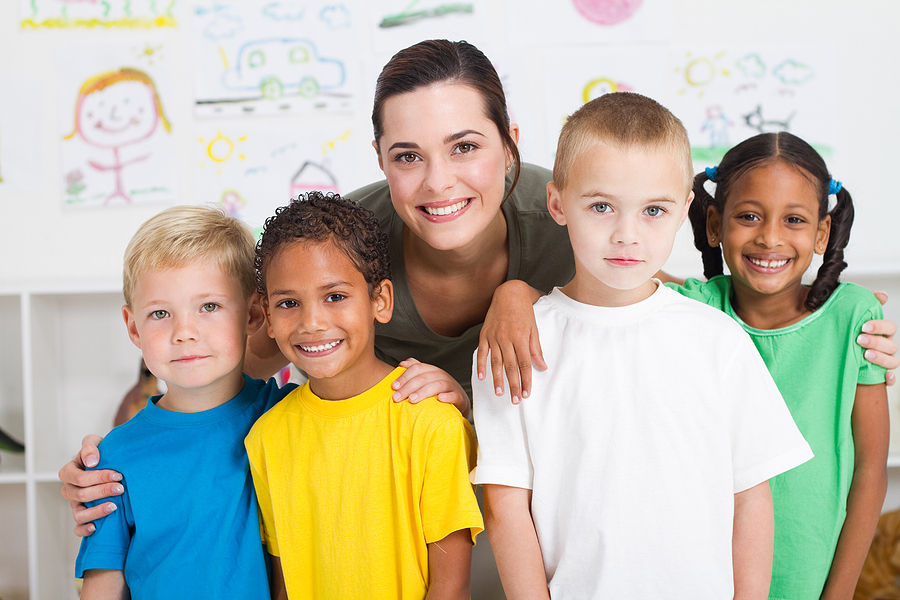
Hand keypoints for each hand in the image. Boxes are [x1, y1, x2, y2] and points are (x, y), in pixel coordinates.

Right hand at [58, 434, 122, 536]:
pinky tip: (96, 527)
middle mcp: (69, 490)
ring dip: (96, 511)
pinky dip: (84, 529)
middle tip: (121, 488)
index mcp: (68, 472)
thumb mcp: (95, 443)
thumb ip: (90, 447)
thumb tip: (92, 462)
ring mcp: (74, 504)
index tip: (118, 475)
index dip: (99, 477)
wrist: (109, 463)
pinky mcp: (82, 516)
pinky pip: (77, 528)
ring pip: (79, 513)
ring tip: (114, 506)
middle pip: (81, 495)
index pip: (80, 478)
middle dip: (103, 492)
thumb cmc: (101, 453)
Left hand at [392, 358, 469, 418]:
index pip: (417, 368)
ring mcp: (452, 386)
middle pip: (424, 377)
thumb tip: (402, 363)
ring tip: (412, 400)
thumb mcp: (427, 380)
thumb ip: (415, 370)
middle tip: (397, 397)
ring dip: (423, 391)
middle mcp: (442, 376)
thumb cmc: (439, 392)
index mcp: (433, 370)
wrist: (459, 404)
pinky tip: (440, 399)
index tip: (394, 386)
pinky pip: (455, 395)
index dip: (404, 376)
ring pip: (438, 385)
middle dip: (408, 387)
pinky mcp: (460, 398)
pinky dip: (448, 396)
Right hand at [476, 280, 545, 404]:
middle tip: (515, 400)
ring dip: (497, 379)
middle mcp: (506, 338)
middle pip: (510, 366)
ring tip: (500, 393)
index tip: (527, 393)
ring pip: (495, 362)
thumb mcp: (533, 328)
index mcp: (520, 337)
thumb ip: (536, 349)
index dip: (526, 380)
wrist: (509, 293)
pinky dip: (481, 365)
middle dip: (513, 385)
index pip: (524, 364)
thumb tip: (542, 367)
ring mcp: (493, 337)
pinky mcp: (484, 334)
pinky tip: (482, 377)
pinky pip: (482, 352)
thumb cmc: (524, 311)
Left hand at [858, 291, 896, 385]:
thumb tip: (883, 295)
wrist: (836, 351)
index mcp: (883, 332)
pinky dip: (889, 379)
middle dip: (877, 342)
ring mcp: (884, 361)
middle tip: (859, 339)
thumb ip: (868, 304)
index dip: (880, 326)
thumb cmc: (850, 332)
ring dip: (881, 358)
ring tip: (866, 355)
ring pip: (893, 361)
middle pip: (891, 345)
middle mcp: (886, 347)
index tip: (864, 326)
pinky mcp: (879, 375)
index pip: (890, 327)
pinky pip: (890, 379)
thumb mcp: (856, 317)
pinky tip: (884, 377)